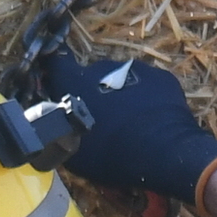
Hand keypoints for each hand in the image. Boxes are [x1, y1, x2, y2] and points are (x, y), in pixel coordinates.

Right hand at [43, 52, 216, 205]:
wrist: (162, 151)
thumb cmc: (109, 153)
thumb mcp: (71, 150)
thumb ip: (60, 127)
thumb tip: (54, 121)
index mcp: (74, 81)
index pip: (56, 62)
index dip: (57, 73)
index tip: (60, 84)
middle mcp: (101, 67)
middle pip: (91, 75)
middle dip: (94, 91)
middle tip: (101, 119)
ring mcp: (133, 69)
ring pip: (121, 80)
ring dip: (121, 95)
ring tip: (129, 123)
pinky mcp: (160, 77)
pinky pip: (147, 85)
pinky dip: (146, 98)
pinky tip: (150, 120)